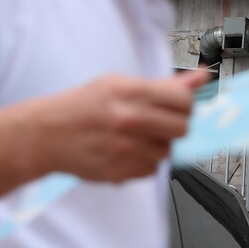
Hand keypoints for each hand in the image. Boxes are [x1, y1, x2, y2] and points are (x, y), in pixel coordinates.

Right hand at [32, 72, 209, 182]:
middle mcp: (130, 120)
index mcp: (133, 92)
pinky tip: (127, 151)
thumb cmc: (85, 105)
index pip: (185, 102)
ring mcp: (124, 148)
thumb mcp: (122, 83)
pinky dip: (144, 162)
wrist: (45, 134)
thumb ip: (167, 84)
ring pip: (168, 152)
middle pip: (183, 128)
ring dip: (159, 145)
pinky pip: (151, 170)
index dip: (184, 105)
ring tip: (137, 137)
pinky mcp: (118, 171)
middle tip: (160, 123)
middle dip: (176, 126)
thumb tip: (203, 76)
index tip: (177, 107)